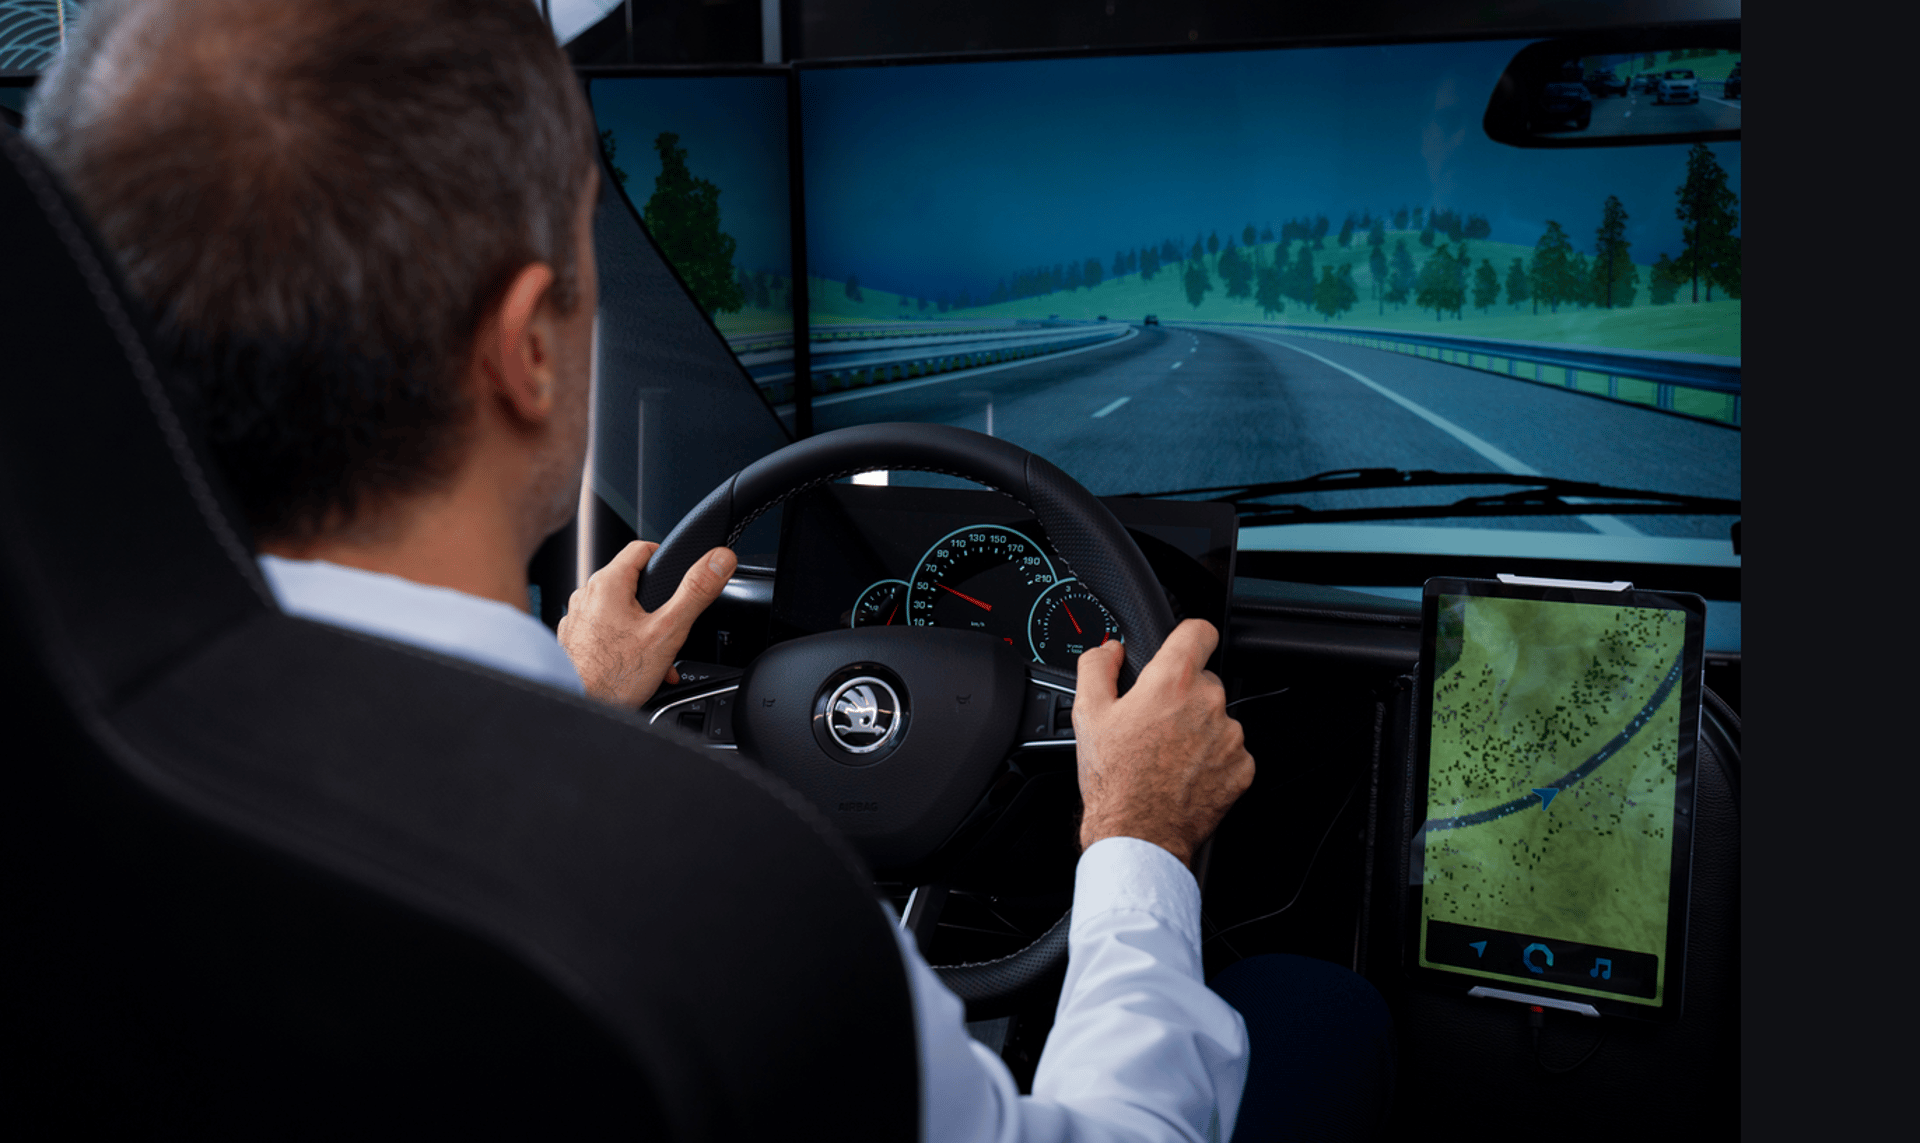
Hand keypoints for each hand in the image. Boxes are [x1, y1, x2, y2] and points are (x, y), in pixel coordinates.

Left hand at [557, 541, 735, 706]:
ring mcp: (578, 618)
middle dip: (658, 603)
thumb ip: (695, 592)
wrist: (580, 707)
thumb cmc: (614, 676)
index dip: (666, 557)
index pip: (642, 548)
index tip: (679, 574)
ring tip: (657, 653)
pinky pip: (605, 630)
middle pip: (631, 581)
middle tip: (672, 625)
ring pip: (619, 609)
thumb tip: (719, 560)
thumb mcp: (667, 631)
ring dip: (643, 626)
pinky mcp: (574, 639)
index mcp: (608, 583)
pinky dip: (623, 641)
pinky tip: (636, 663)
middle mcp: (587, 595)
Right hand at [1072, 620, 1253, 867]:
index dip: (1189, 636)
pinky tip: (1183, 775)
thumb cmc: (1114, 780)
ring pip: (1217, 718)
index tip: (1182, 648)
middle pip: (1203, 681)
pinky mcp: (1242, 768)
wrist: (1138, 836)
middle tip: (1154, 726)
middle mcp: (1209, 703)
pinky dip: (1211, 759)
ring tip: (1166, 757)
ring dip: (1198, 730)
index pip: (1200, 631)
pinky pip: (1230, 751)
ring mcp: (1230, 737)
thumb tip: (1110, 650)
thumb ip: (1097, 667)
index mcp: (1172, 681)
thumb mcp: (1088, 714)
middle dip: (1182, 697)